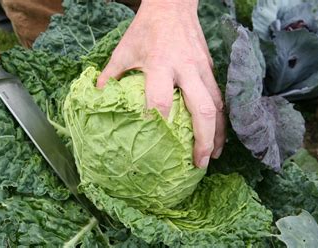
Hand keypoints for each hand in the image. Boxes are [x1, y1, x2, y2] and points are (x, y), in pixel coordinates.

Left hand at [97, 0, 224, 167]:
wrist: (173, 6)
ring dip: (217, 134)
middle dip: (202, 140)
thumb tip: (96, 99)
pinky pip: (219, 97)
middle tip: (198, 164)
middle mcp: (186, 69)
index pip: (161, 100)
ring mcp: (202, 69)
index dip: (159, 125)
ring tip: (212, 157)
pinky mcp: (211, 68)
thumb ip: (110, 75)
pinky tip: (217, 136)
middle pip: (202, 109)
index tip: (157, 148)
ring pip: (217, 106)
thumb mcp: (123, 50)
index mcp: (159, 64)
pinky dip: (221, 119)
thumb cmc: (145, 29)